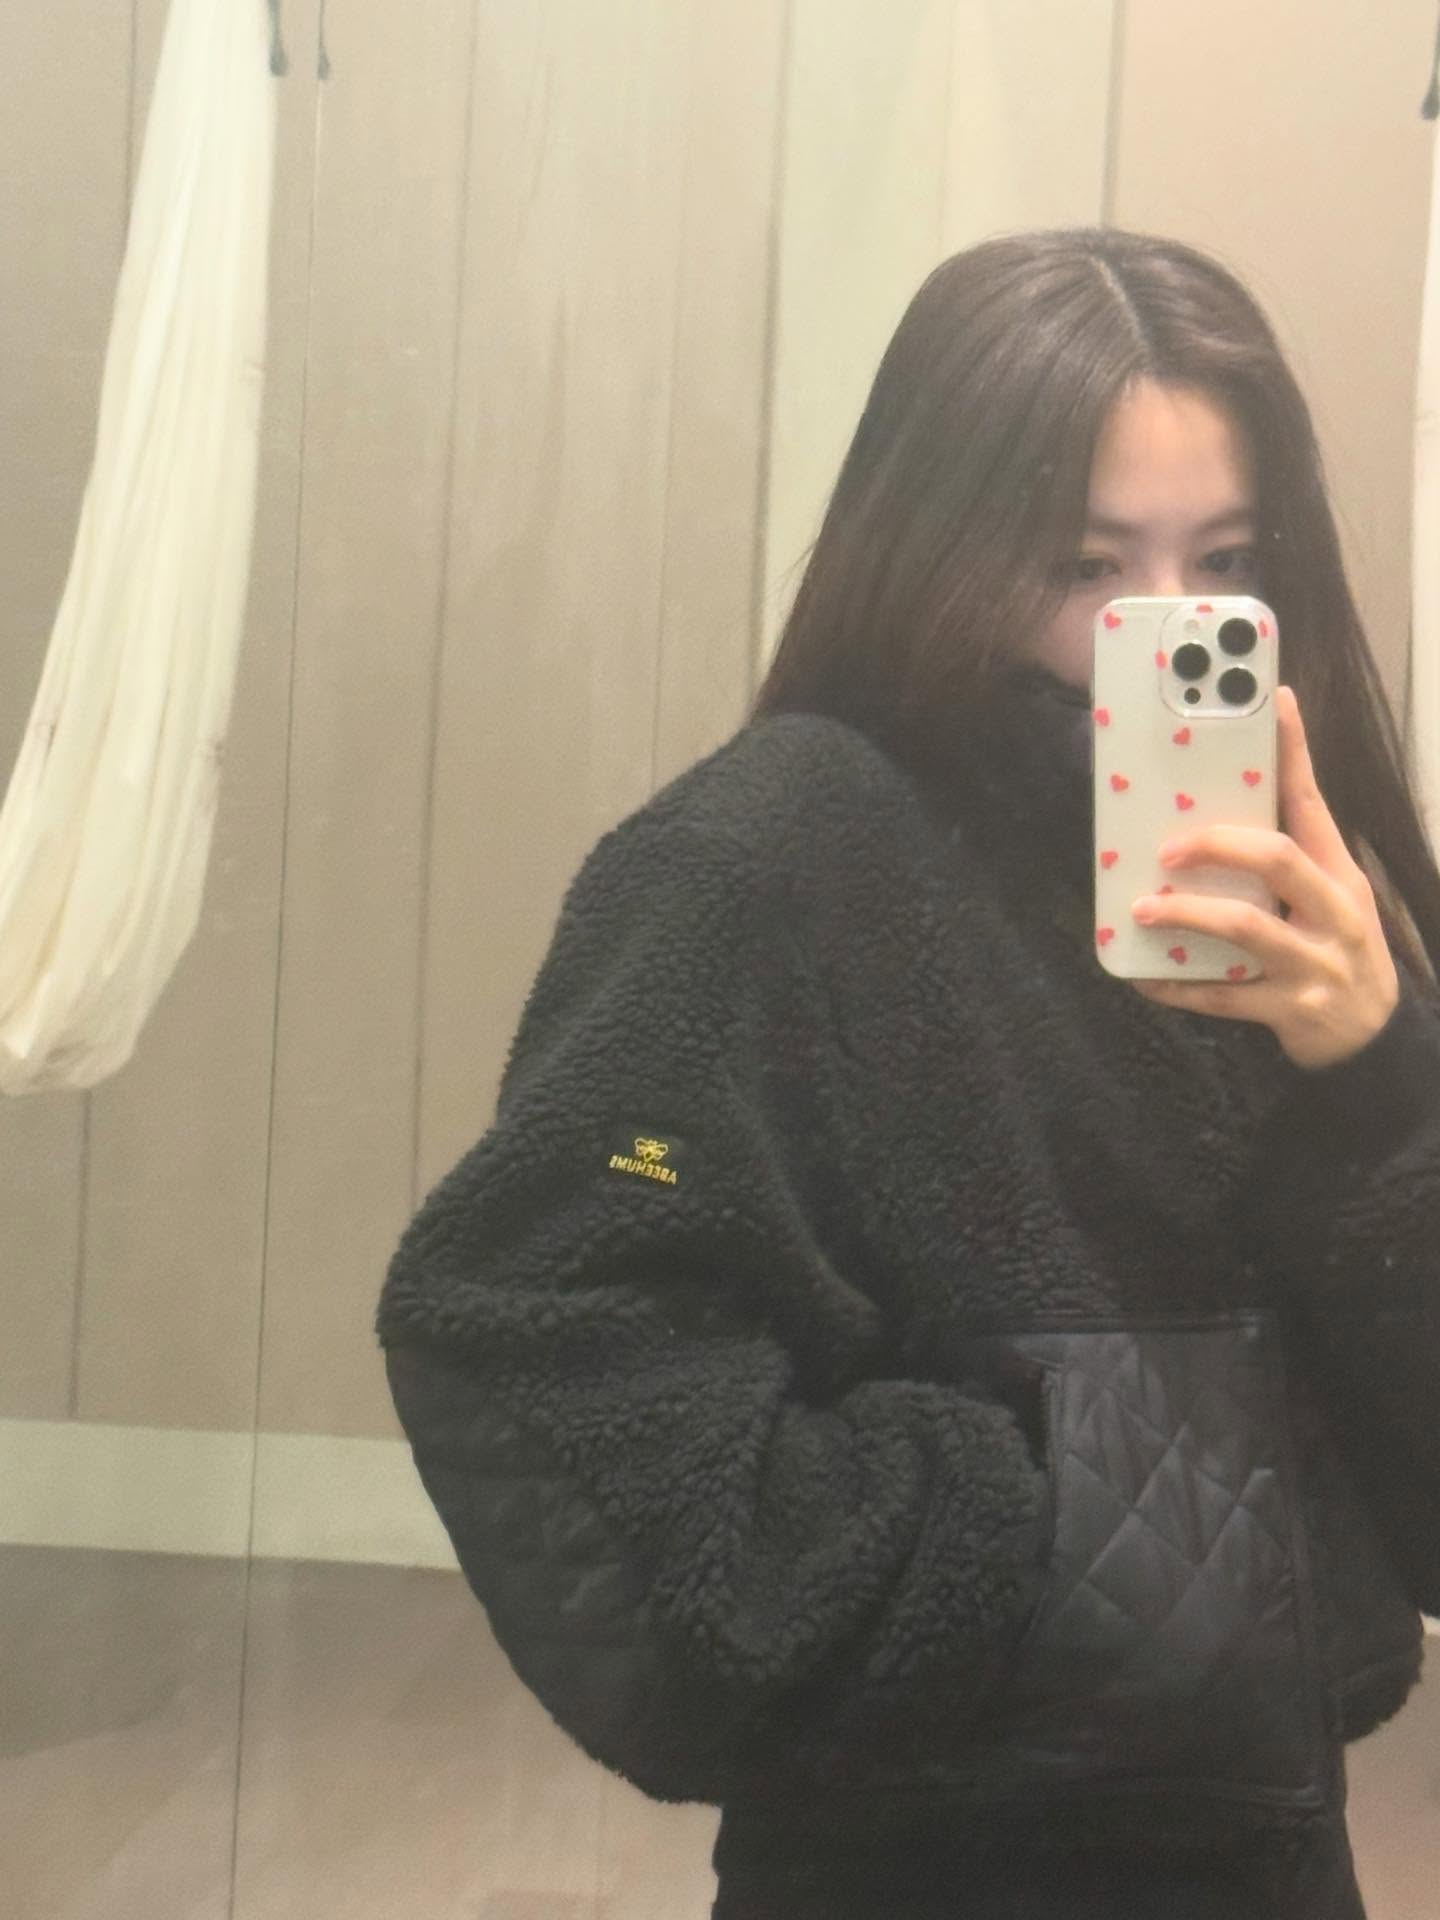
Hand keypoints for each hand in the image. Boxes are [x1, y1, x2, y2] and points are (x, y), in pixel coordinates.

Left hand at [1128, 685, 1399, 1069]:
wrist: (1375, 1041)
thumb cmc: (1336, 953)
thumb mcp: (1329, 901)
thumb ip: (1288, 862)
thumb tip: (1213, 818)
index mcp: (1341, 875)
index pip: (1314, 803)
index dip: (1293, 752)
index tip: (1274, 701)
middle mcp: (1336, 913)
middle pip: (1278, 859)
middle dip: (1217, 845)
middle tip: (1168, 848)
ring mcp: (1316, 964)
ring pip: (1247, 928)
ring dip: (1187, 915)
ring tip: (1143, 909)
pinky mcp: (1292, 1011)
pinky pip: (1224, 997)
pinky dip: (1180, 987)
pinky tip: (1146, 979)